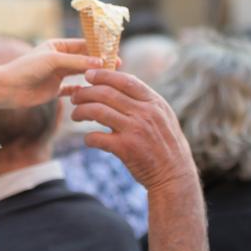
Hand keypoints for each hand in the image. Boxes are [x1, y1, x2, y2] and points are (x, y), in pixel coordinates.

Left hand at [0, 39, 103, 107]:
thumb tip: (100, 62)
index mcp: (57, 46)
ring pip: (80, 73)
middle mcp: (58, 59)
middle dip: (99, 62)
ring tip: (108, 78)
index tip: (113, 51)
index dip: (98, 48)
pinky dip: (82, 90)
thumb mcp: (54, 61)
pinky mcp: (55, 89)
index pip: (82, 44)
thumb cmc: (28, 69)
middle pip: (83, 59)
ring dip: (92, 75)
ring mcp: (57, 74)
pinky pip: (72, 89)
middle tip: (116, 65)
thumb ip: (77, 62)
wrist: (9, 88)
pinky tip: (93, 92)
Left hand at [70, 69, 197, 193]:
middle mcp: (145, 113)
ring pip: (97, 111)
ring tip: (75, 115)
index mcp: (154, 102)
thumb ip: (144, 101)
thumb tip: (119, 86)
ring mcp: (135, 130)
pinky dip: (88, 137)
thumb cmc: (166, 144)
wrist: (175, 175)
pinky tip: (88, 139)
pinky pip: (97, 137)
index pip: (125, 80)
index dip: (103, 75)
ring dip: (81, 111)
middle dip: (86, 92)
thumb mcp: (163, 116)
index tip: (89, 75)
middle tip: (75, 97)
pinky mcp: (126, 149)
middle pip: (106, 93)